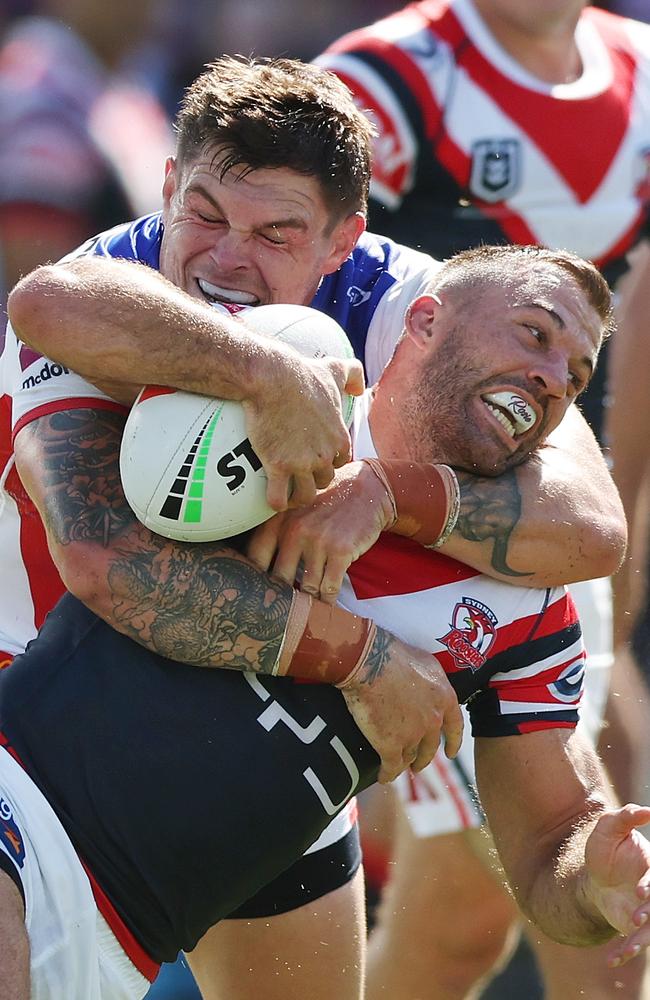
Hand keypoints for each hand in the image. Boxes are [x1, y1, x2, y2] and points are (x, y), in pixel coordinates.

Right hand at [242, 349, 363, 510]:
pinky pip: (279, 498)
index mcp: (338, 438)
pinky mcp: (278, 466)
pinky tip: (270, 499)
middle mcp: (324, 455)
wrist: (272, 377)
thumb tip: (359, 389)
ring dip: (296, 498)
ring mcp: (301, 463)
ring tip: (286, 494)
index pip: (340, 463)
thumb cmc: (302, 374)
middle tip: (297, 478)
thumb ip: (354, 374)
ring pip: (305, 496)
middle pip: (324, 481)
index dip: (327, 463)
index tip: (314, 461)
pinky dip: (275, 503)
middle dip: (313, 481)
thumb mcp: (335, 369)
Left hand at [247, 461, 394, 601]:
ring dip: (308, 600)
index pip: (255, 558)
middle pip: (279, 579)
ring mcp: (318, 541)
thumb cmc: (327, 504)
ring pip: (306, 587)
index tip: (259, 592)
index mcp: (278, 520)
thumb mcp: (295, 509)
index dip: (255, 579)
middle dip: (282, 596)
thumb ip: (276, 531)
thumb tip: (254, 567)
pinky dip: (327, 600)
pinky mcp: (341, 551)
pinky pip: (329, 588)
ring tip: (306, 608)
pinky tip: (326, 602)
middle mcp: (294, 530)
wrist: (366, 489)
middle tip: (283, 609)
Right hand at [339, 629, 463, 783]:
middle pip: (431, 747)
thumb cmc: (393, 654)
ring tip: (397, 768)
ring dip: (404, 765)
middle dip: (425, 758)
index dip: (453, 741)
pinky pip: (391, 767)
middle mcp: (433, 720)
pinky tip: (383, 777)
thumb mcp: (425, 663)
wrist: (370, 662)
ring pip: (410, 757)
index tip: (451, 752)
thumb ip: (432, 680)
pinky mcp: (391, 746)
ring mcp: (413, 735)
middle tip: (418, 765)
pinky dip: (387, 774)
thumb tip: (429, 686)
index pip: (455, 726)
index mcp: (444, 698)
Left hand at [583, 804, 649, 966]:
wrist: (593, 875)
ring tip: (627, 949)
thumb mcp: (609, 827)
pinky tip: (613, 960)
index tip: (640, 892)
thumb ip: (625, 817)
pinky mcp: (637, 928)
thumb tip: (647, 809)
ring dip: (642, 941)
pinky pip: (636, 944)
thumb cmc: (605, 848)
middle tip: (636, 918)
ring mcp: (648, 913)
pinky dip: (626, 953)